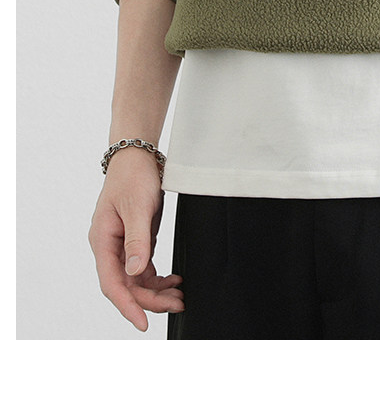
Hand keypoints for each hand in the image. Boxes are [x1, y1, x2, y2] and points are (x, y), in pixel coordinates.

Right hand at [88, 147, 183, 331]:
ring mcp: (121, 245)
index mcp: (102, 241)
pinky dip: (158, 277)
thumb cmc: (133, 177)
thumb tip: (135, 273)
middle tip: (176, 304)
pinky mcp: (134, 240)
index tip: (143, 322)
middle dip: (150, 299)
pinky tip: (173, 280)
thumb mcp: (138, 207)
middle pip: (126, 285)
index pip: (112, 283)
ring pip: (136, 280)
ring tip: (178, 296)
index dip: (127, 306)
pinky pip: (143, 268)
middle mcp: (109, 246)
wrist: (138, 156)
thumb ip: (137, 241)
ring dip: (156, 291)